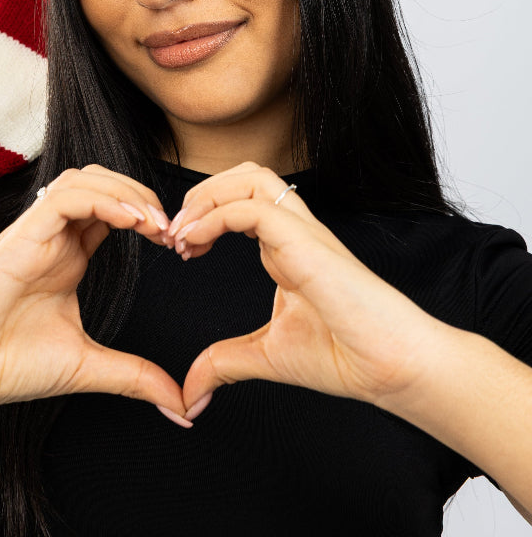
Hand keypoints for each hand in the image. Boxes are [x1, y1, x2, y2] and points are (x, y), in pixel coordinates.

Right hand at [0, 165, 186, 420]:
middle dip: (142, 194)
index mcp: (69, 256)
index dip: (149, 215)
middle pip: (103, 182)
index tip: (176, 244)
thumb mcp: (87, 367)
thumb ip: (135, 378)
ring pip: (84, 179)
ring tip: (154, 223)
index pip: (114, 210)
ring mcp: (36, 233)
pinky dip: (100, 200)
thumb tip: (183, 406)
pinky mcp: (20, 238)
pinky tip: (129, 221)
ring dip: (125, 191)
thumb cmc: (6, 364)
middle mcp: (54, 237)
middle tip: (171, 229)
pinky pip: (63, 198)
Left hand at [169, 163, 444, 414]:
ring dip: (208, 197)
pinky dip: (216, 216)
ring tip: (184, 233)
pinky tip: (196, 243)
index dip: (202, 214)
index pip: (240, 201)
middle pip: (243, 176)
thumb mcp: (266, 356)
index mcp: (285, 248)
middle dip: (201, 195)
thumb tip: (190, 391)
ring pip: (252, 177)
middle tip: (174, 234)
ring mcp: (303, 233)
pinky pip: (254, 208)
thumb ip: (224, 364)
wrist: (392, 367)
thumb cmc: (345, 356)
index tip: (179, 249)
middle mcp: (293, 232)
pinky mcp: (307, 243)